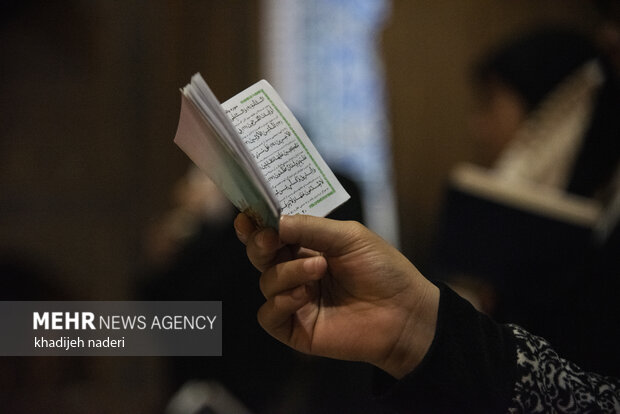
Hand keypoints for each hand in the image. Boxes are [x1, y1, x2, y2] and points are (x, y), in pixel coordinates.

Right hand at [234, 213, 438, 378]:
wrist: (404, 313)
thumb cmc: (383, 270)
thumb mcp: (348, 237)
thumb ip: (310, 227)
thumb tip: (274, 222)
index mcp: (308, 247)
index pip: (273, 234)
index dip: (256, 225)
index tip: (247, 217)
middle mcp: (297, 272)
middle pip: (260, 256)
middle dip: (260, 244)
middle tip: (271, 238)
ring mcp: (295, 301)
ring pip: (266, 282)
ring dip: (288, 272)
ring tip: (319, 268)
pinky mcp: (295, 328)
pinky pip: (268, 314)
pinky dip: (281, 302)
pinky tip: (304, 296)